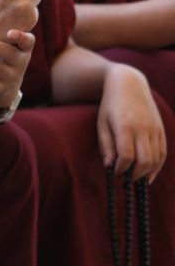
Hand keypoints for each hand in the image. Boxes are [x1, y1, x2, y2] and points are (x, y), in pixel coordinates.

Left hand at [0, 30, 34, 109]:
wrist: (3, 87)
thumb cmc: (3, 55)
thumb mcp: (7, 43)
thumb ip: (3, 25)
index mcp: (23, 49)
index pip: (28, 42)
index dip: (21, 37)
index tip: (9, 32)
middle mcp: (20, 63)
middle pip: (10, 54)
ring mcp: (11, 77)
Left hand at [98, 65, 166, 183]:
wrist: (129, 84)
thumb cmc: (110, 105)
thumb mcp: (102, 123)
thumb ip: (105, 145)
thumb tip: (109, 166)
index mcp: (125, 127)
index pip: (126, 156)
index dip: (121, 169)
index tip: (114, 173)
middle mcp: (143, 129)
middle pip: (145, 160)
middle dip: (135, 175)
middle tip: (126, 180)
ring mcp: (155, 129)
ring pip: (157, 158)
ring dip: (148, 173)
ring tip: (137, 180)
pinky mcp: (161, 130)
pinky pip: (163, 152)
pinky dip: (158, 165)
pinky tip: (149, 173)